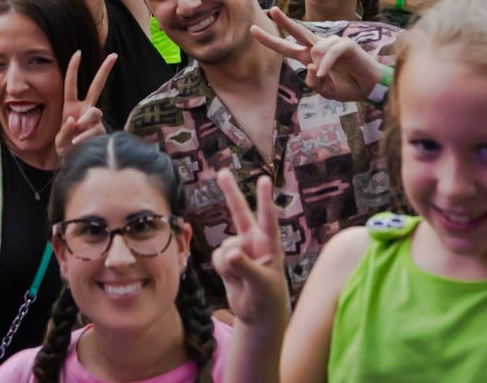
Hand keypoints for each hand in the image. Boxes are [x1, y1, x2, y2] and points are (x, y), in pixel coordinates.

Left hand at [54, 50, 117, 156]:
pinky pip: (96, 129)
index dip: (74, 68)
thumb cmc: (65, 150)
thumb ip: (65, 131)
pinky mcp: (102, 130)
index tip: (78, 52)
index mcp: (71, 106)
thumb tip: (75, 120)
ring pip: (95, 112)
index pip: (72, 84)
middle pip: (97, 86)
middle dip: (105, 71)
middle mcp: (85, 109)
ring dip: (85, 122)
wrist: (75, 163)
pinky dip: (85, 137)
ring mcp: (95, 119)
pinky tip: (79, 144)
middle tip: (114, 55)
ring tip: (76, 137)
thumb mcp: (59, 141)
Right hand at [211, 171, 287, 325]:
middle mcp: (254, 242)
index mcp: (270, 245)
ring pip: (225, 246)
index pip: (268, 219)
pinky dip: (222, 270)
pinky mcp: (227, 260)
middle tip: (222, 172)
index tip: (263, 180)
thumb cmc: (268, 298)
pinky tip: (233, 280)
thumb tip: (231, 252)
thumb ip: (246, 267)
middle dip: (231, 193)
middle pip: (240, 214)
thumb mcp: (261, 284)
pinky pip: (217, 257)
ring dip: (229, 264)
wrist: (257, 315)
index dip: (264, 200)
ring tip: (243, 281)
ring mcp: (240, 250)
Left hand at [250, 8, 384, 101]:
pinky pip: (330, 53)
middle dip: (284, 21)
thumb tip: (309, 66)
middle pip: (298, 32)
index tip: (253, 30)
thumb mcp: (325, 90)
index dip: (270, 40)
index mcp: (309, 57)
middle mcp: (318, 47)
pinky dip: (326, 64)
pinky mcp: (345, 44)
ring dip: (319, 68)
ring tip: (329, 77)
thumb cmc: (347, 87)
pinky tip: (324, 73)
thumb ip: (314, 82)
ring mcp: (332, 44)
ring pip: (315, 51)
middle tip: (270, 10)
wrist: (369, 88)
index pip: (286, 47)